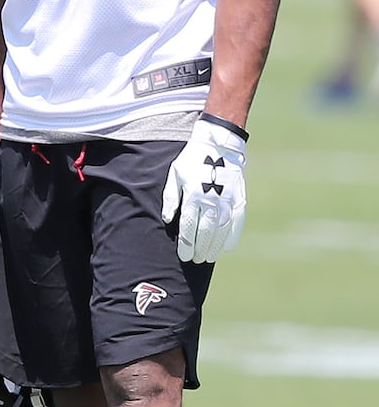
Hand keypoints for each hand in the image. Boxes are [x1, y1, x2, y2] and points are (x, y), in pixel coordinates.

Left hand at [160, 115, 246, 262]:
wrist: (219, 145)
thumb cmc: (192, 160)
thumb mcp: (175, 175)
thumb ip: (171, 198)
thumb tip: (167, 219)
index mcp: (193, 196)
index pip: (188, 227)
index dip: (186, 244)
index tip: (183, 256)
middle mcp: (211, 202)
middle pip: (205, 233)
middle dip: (199, 249)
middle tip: (194, 260)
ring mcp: (228, 202)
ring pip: (221, 232)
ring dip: (214, 247)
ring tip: (207, 258)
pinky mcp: (240, 201)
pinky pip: (237, 224)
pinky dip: (232, 237)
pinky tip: (227, 248)